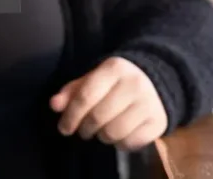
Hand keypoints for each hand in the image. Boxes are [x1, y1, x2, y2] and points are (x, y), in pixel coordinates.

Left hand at [50, 57, 167, 151]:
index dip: (71, 115)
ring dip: (102, 137)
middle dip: (85, 128)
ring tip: (101, 131)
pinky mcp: (158, 121)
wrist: (155, 80)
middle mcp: (133, 84)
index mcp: (114, 68)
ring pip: (114, 132)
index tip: (64, 128)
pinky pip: (131, 143)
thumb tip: (54, 105)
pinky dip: (120, 144)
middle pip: (98, 116)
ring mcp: (148, 103)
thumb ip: (72, 91)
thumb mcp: (94, 78)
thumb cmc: (115, 81)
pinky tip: (118, 135)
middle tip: (83, 131)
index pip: (86, 96)